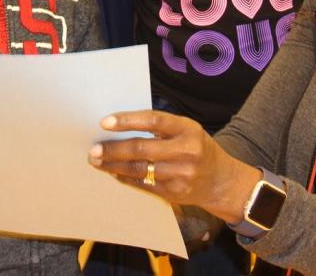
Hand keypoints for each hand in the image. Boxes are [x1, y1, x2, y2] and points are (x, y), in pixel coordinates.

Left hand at [88, 110, 260, 223]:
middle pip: (142, 149)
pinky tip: (113, 172)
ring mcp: (181, 175)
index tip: (105, 122)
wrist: (222, 181)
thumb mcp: (188, 130)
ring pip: (139, 169)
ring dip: (114, 165)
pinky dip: (126, 177)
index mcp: (188, 129)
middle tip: (93, 148)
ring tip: (97, 160)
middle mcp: (186, 152)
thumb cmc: (198, 148)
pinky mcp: (174, 193)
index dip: (128, 121)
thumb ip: (161, 127)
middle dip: (114, 149)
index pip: (154, 121)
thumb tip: (121, 125)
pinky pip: (143, 184)